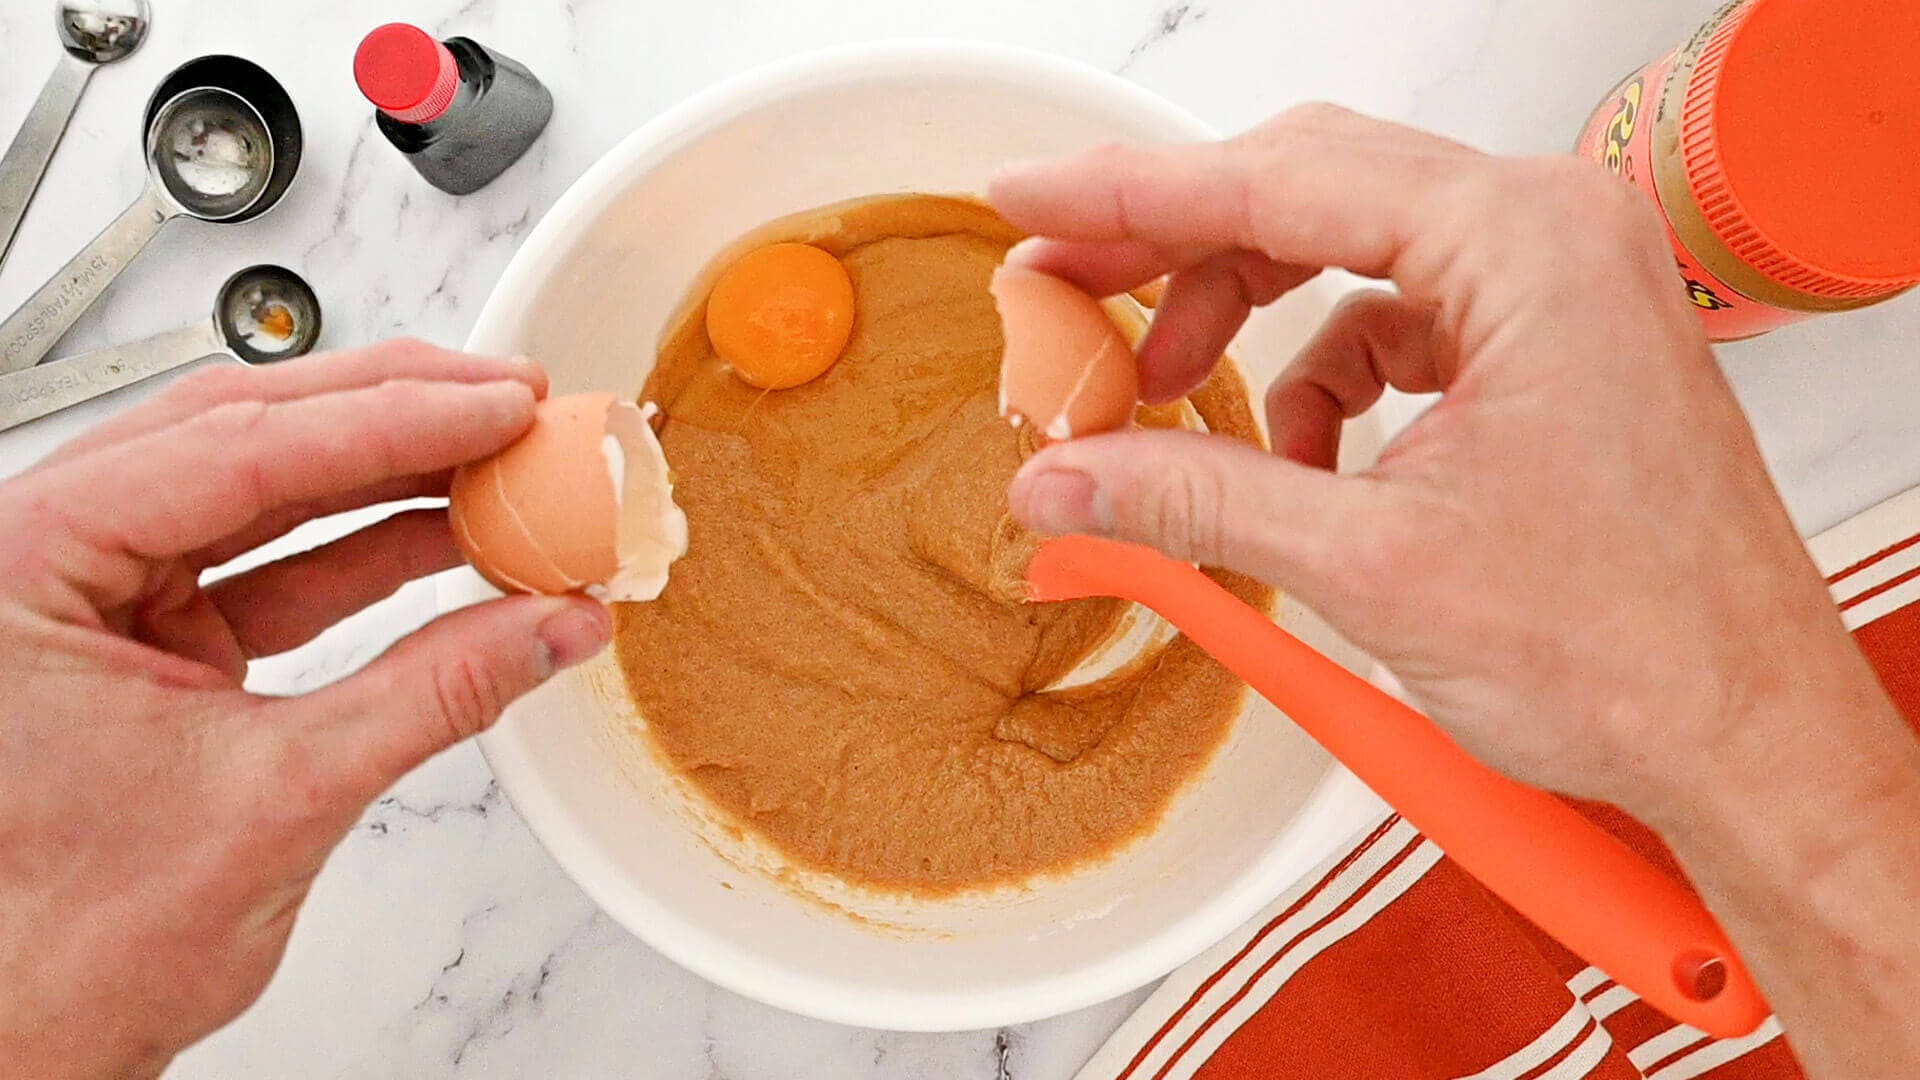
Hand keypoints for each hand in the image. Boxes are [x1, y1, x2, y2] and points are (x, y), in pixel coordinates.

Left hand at [0, 342, 610, 1077]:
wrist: (32, 1035)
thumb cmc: (68, 943)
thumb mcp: (283, 794)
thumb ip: (434, 693)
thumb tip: (549, 625)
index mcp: (27, 565)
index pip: (237, 450)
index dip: (390, 420)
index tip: (497, 407)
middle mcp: (51, 558)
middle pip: (244, 434)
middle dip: (391, 413)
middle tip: (508, 401)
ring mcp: (102, 595)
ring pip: (264, 489)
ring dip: (390, 476)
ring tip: (501, 461)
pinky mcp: (154, 638)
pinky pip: (277, 565)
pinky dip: (371, 552)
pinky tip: (456, 541)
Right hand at [991, 105, 1877, 809]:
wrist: (1745, 739)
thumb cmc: (1634, 649)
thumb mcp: (1371, 566)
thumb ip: (1194, 501)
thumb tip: (1064, 477)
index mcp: (1525, 243)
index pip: (1279, 181)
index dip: (1129, 194)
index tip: (1030, 196)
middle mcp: (1551, 235)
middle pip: (1310, 192)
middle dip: (1177, 250)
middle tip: (1067, 289)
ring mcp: (1558, 286)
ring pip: (1350, 254)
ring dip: (1250, 323)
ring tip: (1173, 399)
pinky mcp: (1550, 346)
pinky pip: (1399, 322)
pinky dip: (1325, 381)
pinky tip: (1301, 461)